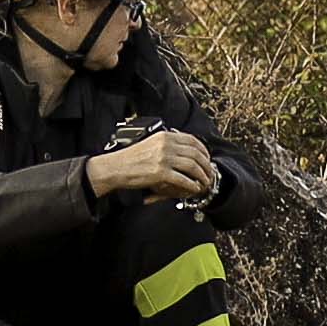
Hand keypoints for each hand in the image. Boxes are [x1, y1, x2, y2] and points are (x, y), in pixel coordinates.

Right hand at [87, 127, 221, 205]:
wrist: (117, 167)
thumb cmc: (131, 158)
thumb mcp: (150, 143)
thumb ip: (166, 143)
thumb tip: (182, 150)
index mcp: (165, 136)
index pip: (193, 140)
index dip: (204, 150)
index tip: (207, 158)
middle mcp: (166, 145)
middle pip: (196, 154)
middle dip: (206, 165)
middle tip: (209, 173)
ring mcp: (164, 159)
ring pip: (193, 167)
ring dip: (202, 176)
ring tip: (205, 182)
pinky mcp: (161, 173)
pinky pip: (183, 180)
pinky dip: (192, 185)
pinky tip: (195, 188)